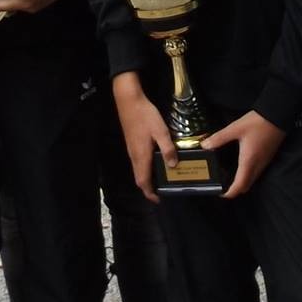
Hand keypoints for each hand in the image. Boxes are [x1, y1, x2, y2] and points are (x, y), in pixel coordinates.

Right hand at [113, 73, 175, 202]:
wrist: (129, 101)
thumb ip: (167, 149)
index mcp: (141, 156)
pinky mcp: (131, 143)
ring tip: (162, 178)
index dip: (149, 193)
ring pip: (138, 170)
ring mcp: (131, 150)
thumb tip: (173, 166)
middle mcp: (134, 156)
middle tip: (163, 190)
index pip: (143, 181)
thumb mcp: (161, 131)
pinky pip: (138, 162)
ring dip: (148, 178)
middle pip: (139, 178)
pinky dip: (146, 168)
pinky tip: (156, 162)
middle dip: (149, 188)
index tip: (158, 200)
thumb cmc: (145, 116)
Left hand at [200, 110, 286, 197]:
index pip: (240, 185)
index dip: (230, 193)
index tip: (220, 193)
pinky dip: (248, 175)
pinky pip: (257, 172)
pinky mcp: (268, 157)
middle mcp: (258, 165)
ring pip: (252, 180)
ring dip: (242, 182)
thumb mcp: (235, 128)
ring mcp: (264, 162)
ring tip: (229, 176)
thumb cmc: (258, 122)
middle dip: (235, 189)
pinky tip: (241, 165)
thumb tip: (205, 145)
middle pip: (246, 186)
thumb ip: (219, 138)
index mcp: (249, 161)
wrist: (278, 115)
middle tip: (223, 184)